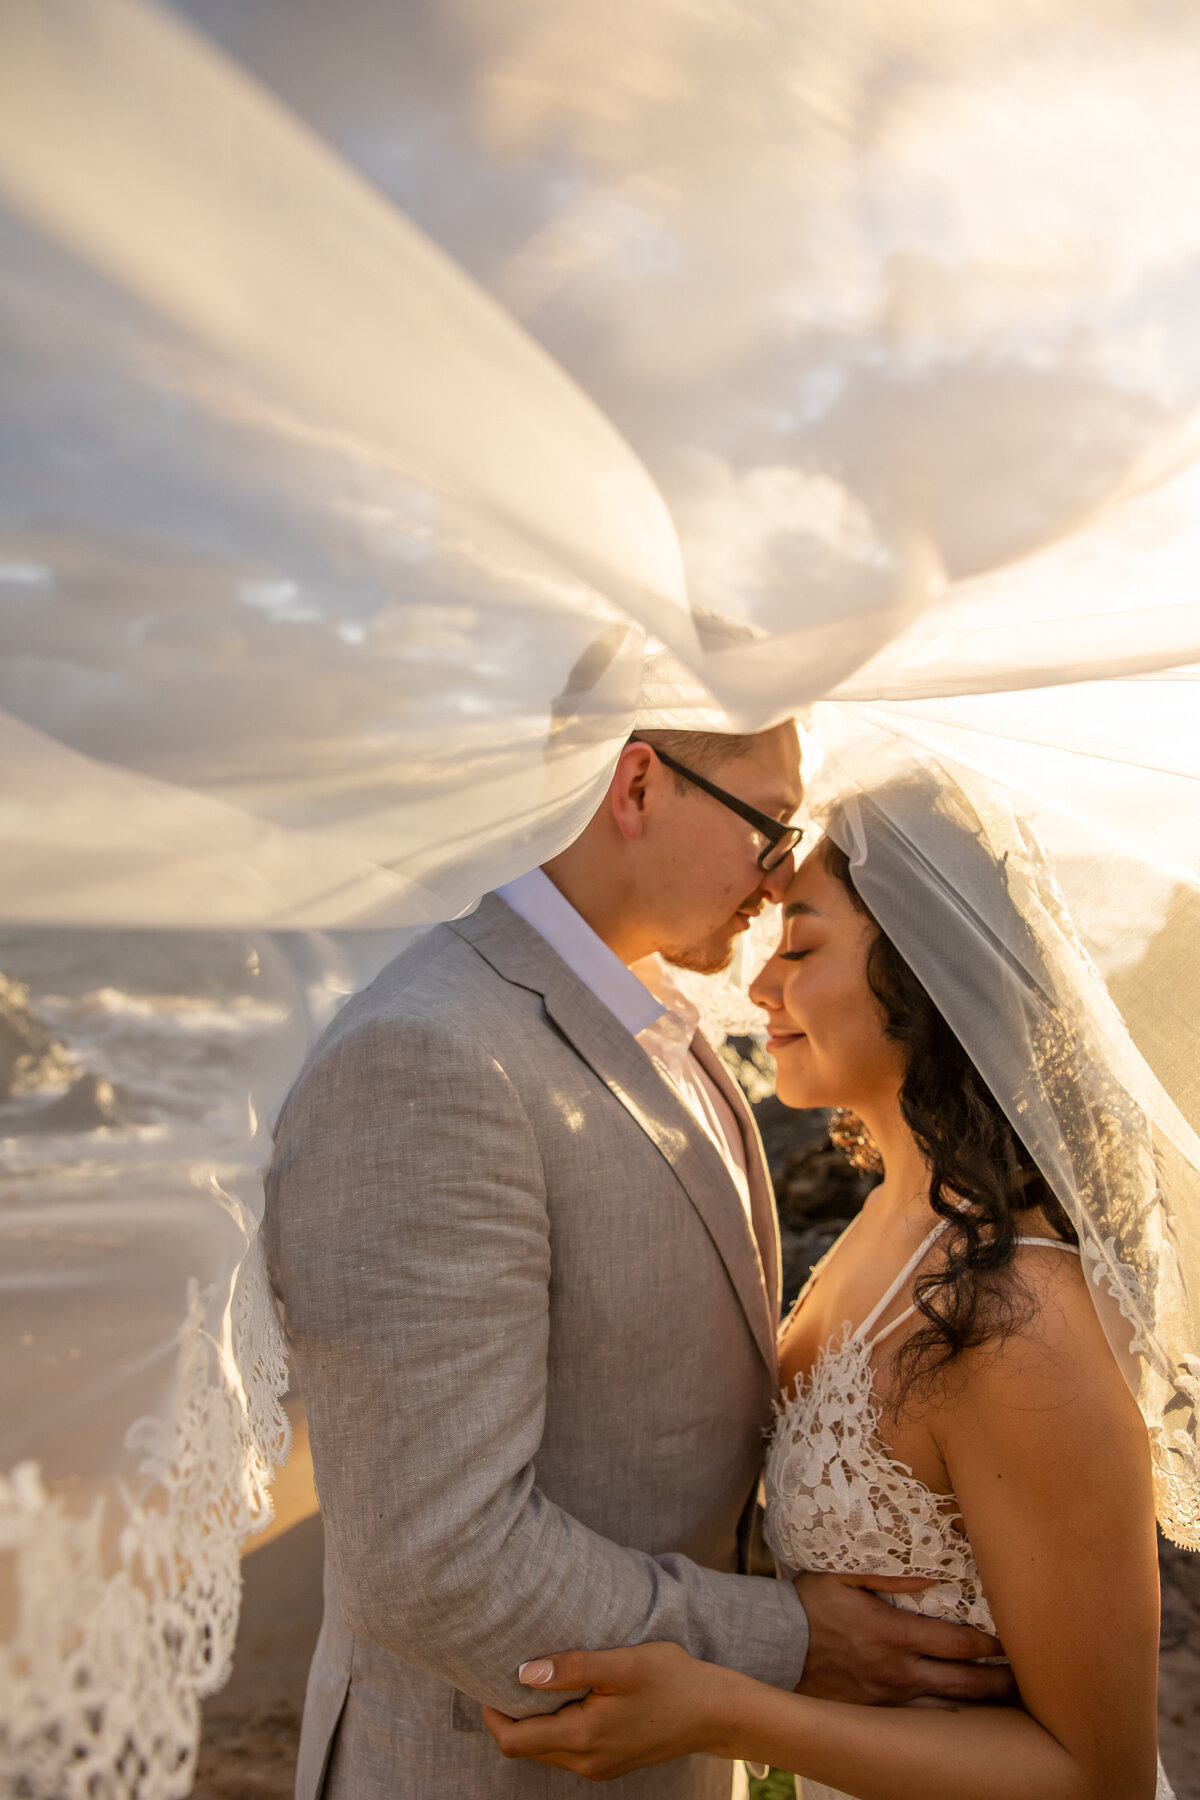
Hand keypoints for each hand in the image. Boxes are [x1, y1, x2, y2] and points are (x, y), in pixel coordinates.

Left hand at [482, 1643, 734, 1779]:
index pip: (514, 1741)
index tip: (488, 1679)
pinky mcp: (610, 1762)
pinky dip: (556, 1725)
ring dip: (534, 1720)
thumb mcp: (621, 1664)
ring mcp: (599, 1767)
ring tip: (537, 1678)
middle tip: (506, 1672)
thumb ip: (571, 1668)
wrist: (715, 1713)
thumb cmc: (671, 1680)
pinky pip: (567, 1750)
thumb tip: (522, 1673)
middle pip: (525, 1748)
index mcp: (583, 1739)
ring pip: (545, 1750)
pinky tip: (569, 1694)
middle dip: (509, 1715)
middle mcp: (586, 1762)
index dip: (492, 1714)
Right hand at [796, 1571, 1017, 1705]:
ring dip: (979, 1706)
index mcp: (894, 1634)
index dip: (991, 1645)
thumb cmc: (810, 1606)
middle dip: (1000, 1682)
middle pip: (964, 1683)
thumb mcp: (844, 1576)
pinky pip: (922, 1724)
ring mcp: (889, 1699)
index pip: (958, 1643)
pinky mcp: (877, 1716)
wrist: (774, 1648)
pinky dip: (948, 1722)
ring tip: (1008, 1704)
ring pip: (948, 1710)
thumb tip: (931, 1575)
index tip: (1013, 1642)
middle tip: (1028, 1681)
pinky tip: (965, 1720)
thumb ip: (890, 1576)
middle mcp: (898, 1671)